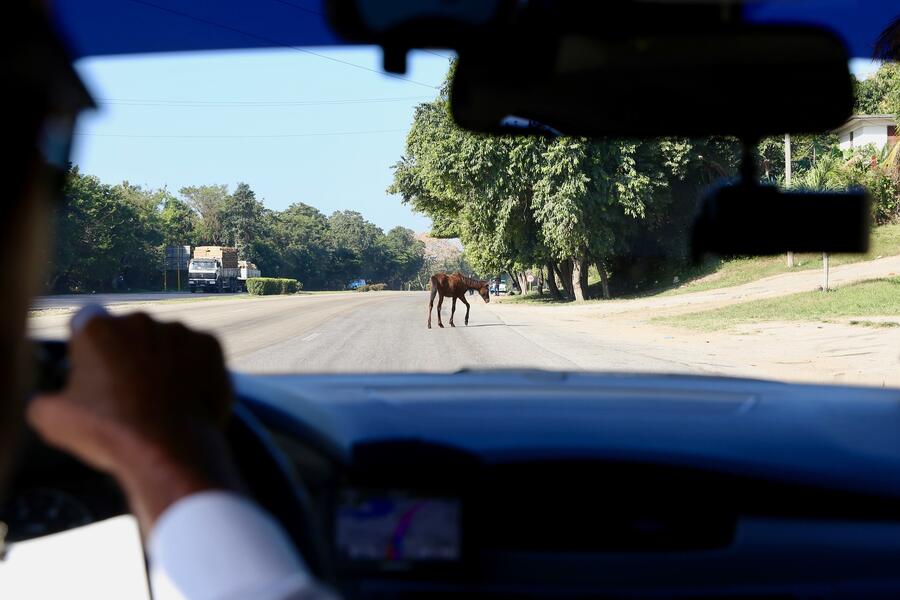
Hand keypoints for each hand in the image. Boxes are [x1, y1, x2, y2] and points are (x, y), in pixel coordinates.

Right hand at [27, 310, 242, 532]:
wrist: (171, 449)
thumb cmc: (111, 432)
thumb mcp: (53, 420)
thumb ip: (45, 398)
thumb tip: (50, 399)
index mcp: (97, 328)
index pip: (87, 328)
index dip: (89, 353)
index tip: (96, 378)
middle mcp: (140, 320)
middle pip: (129, 335)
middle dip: (127, 357)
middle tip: (129, 395)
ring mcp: (179, 330)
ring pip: (165, 342)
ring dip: (162, 362)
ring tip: (160, 400)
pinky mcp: (210, 344)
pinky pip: (197, 353)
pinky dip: (193, 369)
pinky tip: (185, 396)